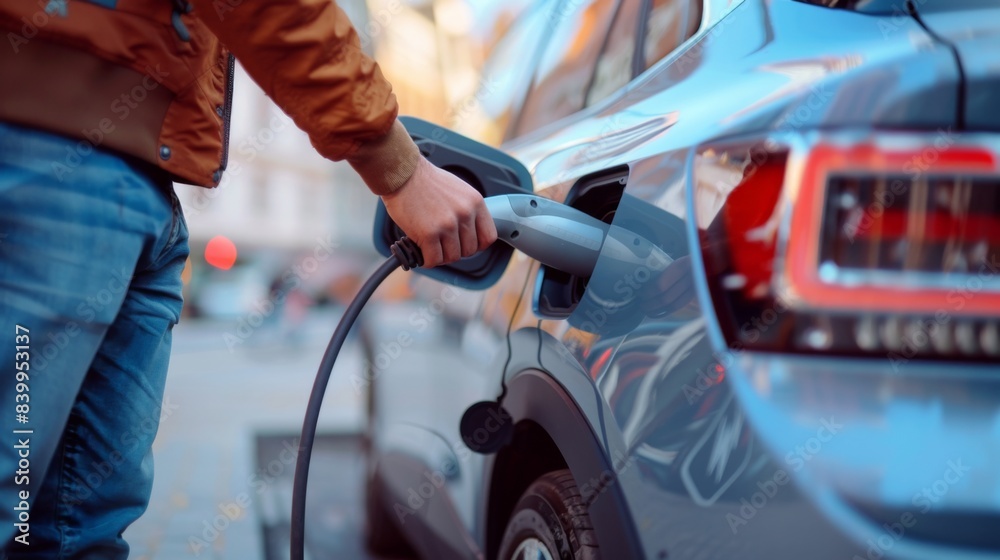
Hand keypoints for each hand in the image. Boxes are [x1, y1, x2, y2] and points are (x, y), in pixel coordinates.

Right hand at [381, 157, 497, 267]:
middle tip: (442, 244)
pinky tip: (421, 251)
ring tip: (430, 246)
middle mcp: (465, 213)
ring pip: (452, 257)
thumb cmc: (425, 180)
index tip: (465, 244)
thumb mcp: (458, 190)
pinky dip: (427, 260)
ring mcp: (447, 225)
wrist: (402, 173)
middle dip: (455, 250)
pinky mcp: (429, 234)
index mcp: (475, 202)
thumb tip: (469, 231)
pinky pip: (434, 259)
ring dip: (440, 255)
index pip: (488, 236)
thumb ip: (467, 209)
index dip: (477, 245)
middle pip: (469, 250)